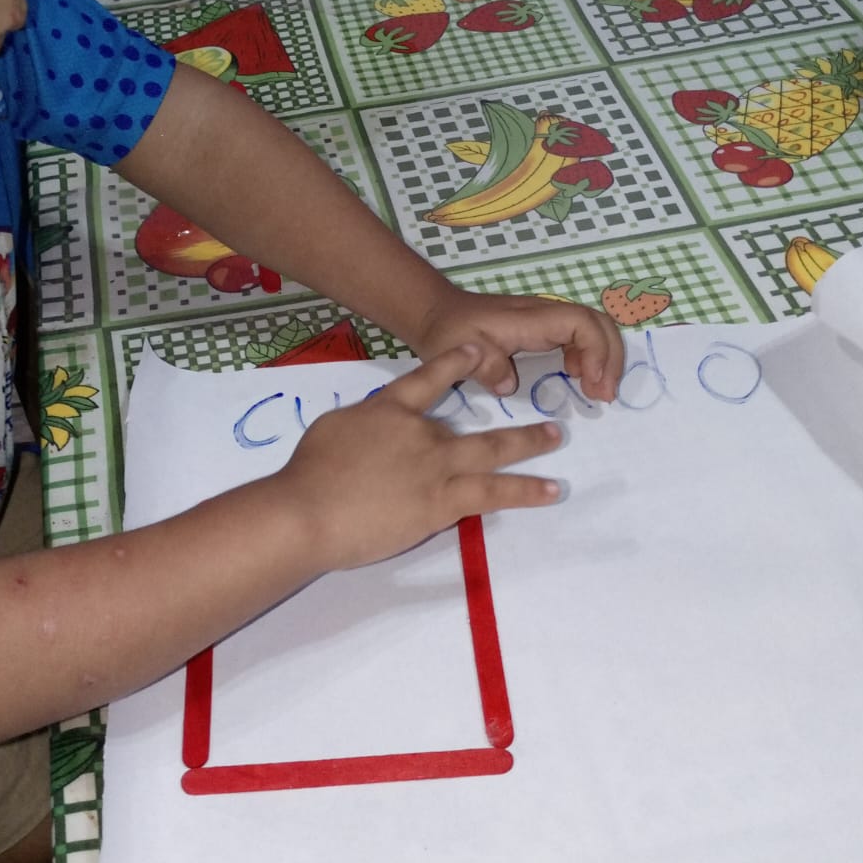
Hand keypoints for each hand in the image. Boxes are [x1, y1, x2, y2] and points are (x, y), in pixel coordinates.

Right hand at [274, 345, 563, 571]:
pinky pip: (491, 495)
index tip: (475, 350)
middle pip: (475, 427)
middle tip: (546, 422)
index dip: (453, 363)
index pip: (425, 380)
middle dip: (512, 424)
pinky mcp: (440, 504)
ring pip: (493, 455)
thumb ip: (362, 425)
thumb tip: (374, 428)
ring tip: (555, 442)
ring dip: (529, 448)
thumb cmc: (308, 475)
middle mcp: (420, 433)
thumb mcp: (332, 430)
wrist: (308, 511)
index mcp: (388, 411)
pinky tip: (549, 492)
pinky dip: (523, 492)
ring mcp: (435, 468)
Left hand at [408, 287, 623, 400]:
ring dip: (603, 359)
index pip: (580, 323)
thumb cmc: (449, 331)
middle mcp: (544, 315)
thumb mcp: (458, 352)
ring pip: (592, 329)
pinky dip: (589, 358)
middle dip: (610, 357)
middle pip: (597, 323)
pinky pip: (578, 337)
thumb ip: (486, 366)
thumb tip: (509, 386)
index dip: (595, 351)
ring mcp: (545, 320)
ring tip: (600, 393)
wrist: (436, 314)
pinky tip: (581, 380)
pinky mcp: (542, 329)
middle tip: (607, 395)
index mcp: (530, 319)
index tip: (593, 383)